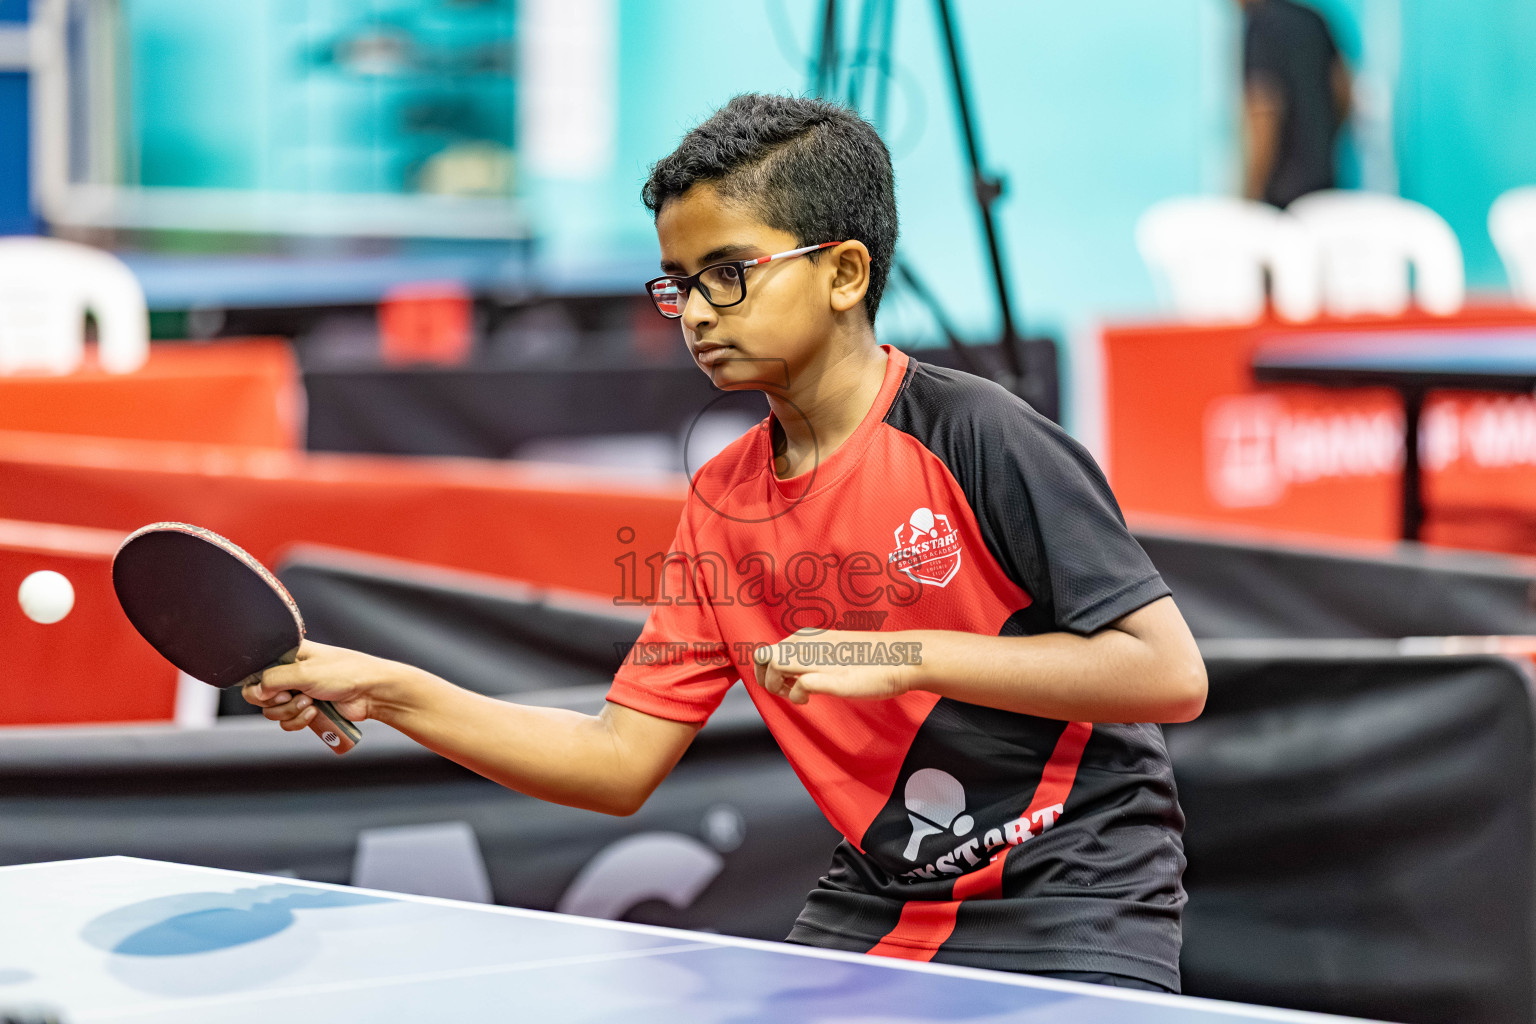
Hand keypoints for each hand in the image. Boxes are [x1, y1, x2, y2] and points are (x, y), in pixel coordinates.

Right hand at [242, 640, 405, 731]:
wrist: (372, 692)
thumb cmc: (345, 673)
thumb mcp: (304, 672)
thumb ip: (273, 680)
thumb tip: (254, 691)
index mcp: (288, 655)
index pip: (256, 671)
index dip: (259, 684)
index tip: (273, 688)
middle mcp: (290, 673)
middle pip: (260, 696)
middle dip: (277, 701)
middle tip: (295, 694)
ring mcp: (298, 692)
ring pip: (274, 712)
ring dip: (290, 711)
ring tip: (310, 702)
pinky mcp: (307, 709)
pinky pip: (288, 722)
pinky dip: (298, 721)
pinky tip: (315, 712)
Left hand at [751, 629, 917, 704]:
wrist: (902, 658)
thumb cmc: (871, 659)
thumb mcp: (833, 653)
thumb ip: (811, 657)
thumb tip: (790, 673)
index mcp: (807, 637)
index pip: (766, 650)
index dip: (765, 671)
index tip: (781, 684)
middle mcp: (809, 643)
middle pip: (763, 656)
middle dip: (765, 679)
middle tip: (784, 691)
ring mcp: (820, 658)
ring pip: (775, 665)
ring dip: (777, 685)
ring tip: (796, 696)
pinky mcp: (833, 676)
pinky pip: (800, 683)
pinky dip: (797, 694)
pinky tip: (808, 700)